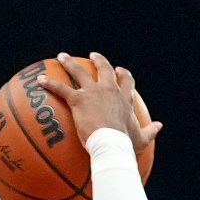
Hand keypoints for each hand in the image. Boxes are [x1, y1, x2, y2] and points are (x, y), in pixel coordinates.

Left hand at [45, 51, 161, 157]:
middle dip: (98, 61)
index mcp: (123, 98)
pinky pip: (61, 89)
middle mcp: (109, 90)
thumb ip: (150, 131)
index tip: (118, 70)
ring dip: (69, 63)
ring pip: (80, 72)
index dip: (122, 74)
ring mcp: (93, 93)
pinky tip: (40, 80)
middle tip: (93, 56)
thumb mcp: (141, 138)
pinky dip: (50, 83)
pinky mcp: (78, 100)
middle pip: (104, 69)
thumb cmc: (126, 143)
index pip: (125, 81)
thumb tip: (160, 126)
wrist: (112, 143)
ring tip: (62, 57)